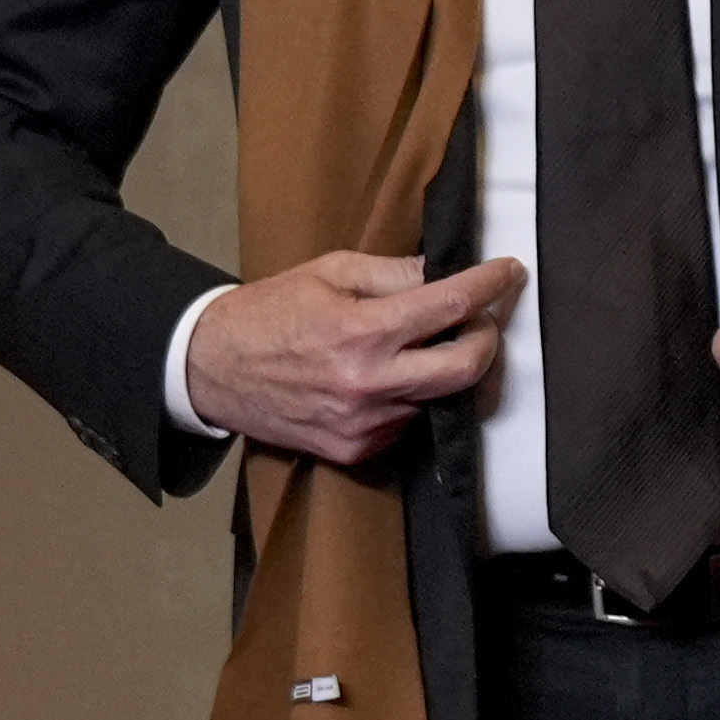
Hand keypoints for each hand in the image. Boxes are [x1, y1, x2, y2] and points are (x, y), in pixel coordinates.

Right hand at [184, 252, 525, 465]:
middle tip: (482, 318)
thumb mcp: (330, 272)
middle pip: (466, 368)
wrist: (209, 368)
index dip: (491, 285)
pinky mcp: (354, 449)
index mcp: (361, 331)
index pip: (452, 307)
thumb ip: (395, 273)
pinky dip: (414, 398)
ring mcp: (362, 423)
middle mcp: (367, 383)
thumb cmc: (268, 312)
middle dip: (487, 337)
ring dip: (447, 369)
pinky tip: (392, 377)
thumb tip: (447, 270)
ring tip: (426, 345)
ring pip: (441, 398)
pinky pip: (409, 423)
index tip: (510, 272)